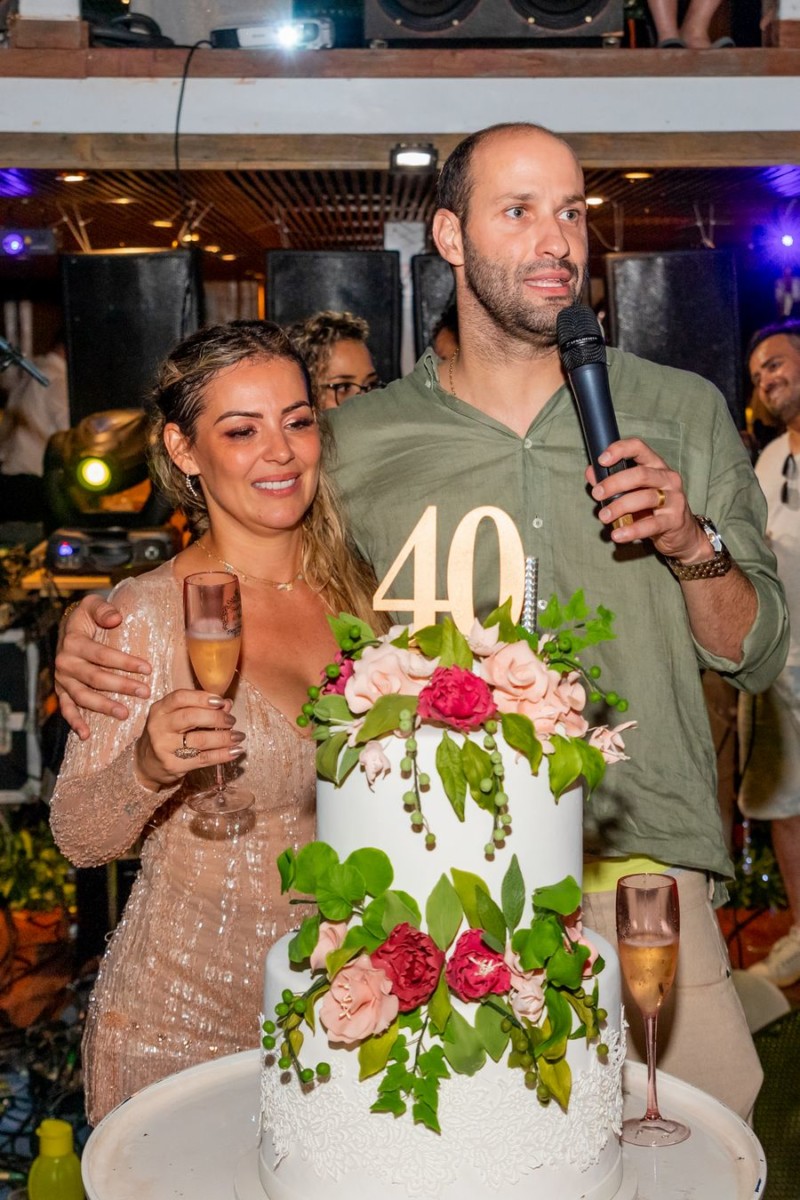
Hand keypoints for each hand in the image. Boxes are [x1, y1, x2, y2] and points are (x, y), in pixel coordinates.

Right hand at [55, 594, 152, 739]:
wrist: (69, 628)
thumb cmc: (88, 617)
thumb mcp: (92, 604)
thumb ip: (103, 609)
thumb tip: (116, 618)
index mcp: (73, 642)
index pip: (102, 655)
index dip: (124, 662)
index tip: (147, 668)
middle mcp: (65, 662)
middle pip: (95, 678)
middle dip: (121, 686)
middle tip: (145, 692)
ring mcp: (63, 679)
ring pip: (83, 696)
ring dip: (103, 707)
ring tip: (125, 714)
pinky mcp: (62, 691)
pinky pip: (66, 709)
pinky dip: (74, 722)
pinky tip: (86, 735)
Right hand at [135, 690, 242, 790]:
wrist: (148, 763)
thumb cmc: (168, 734)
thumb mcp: (178, 717)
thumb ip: (201, 708)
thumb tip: (227, 704)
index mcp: (160, 709)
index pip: (180, 697)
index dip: (202, 698)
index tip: (221, 701)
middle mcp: (159, 726)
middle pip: (190, 717)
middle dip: (216, 718)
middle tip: (231, 721)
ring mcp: (164, 747)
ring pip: (199, 740)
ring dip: (223, 738)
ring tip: (238, 736)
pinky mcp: (172, 764)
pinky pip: (203, 759)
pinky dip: (222, 755)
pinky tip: (235, 751)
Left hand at [586, 437, 709, 561]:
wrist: (681, 534)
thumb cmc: (653, 509)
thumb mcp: (633, 492)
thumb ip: (612, 481)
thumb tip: (591, 472)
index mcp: (656, 466)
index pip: (639, 448)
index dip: (620, 450)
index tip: (601, 460)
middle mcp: (668, 478)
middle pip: (640, 474)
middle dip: (614, 483)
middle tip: (597, 494)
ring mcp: (674, 499)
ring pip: (645, 498)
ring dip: (619, 507)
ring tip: (604, 517)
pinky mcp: (674, 520)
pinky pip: (651, 525)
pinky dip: (631, 530)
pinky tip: (617, 535)